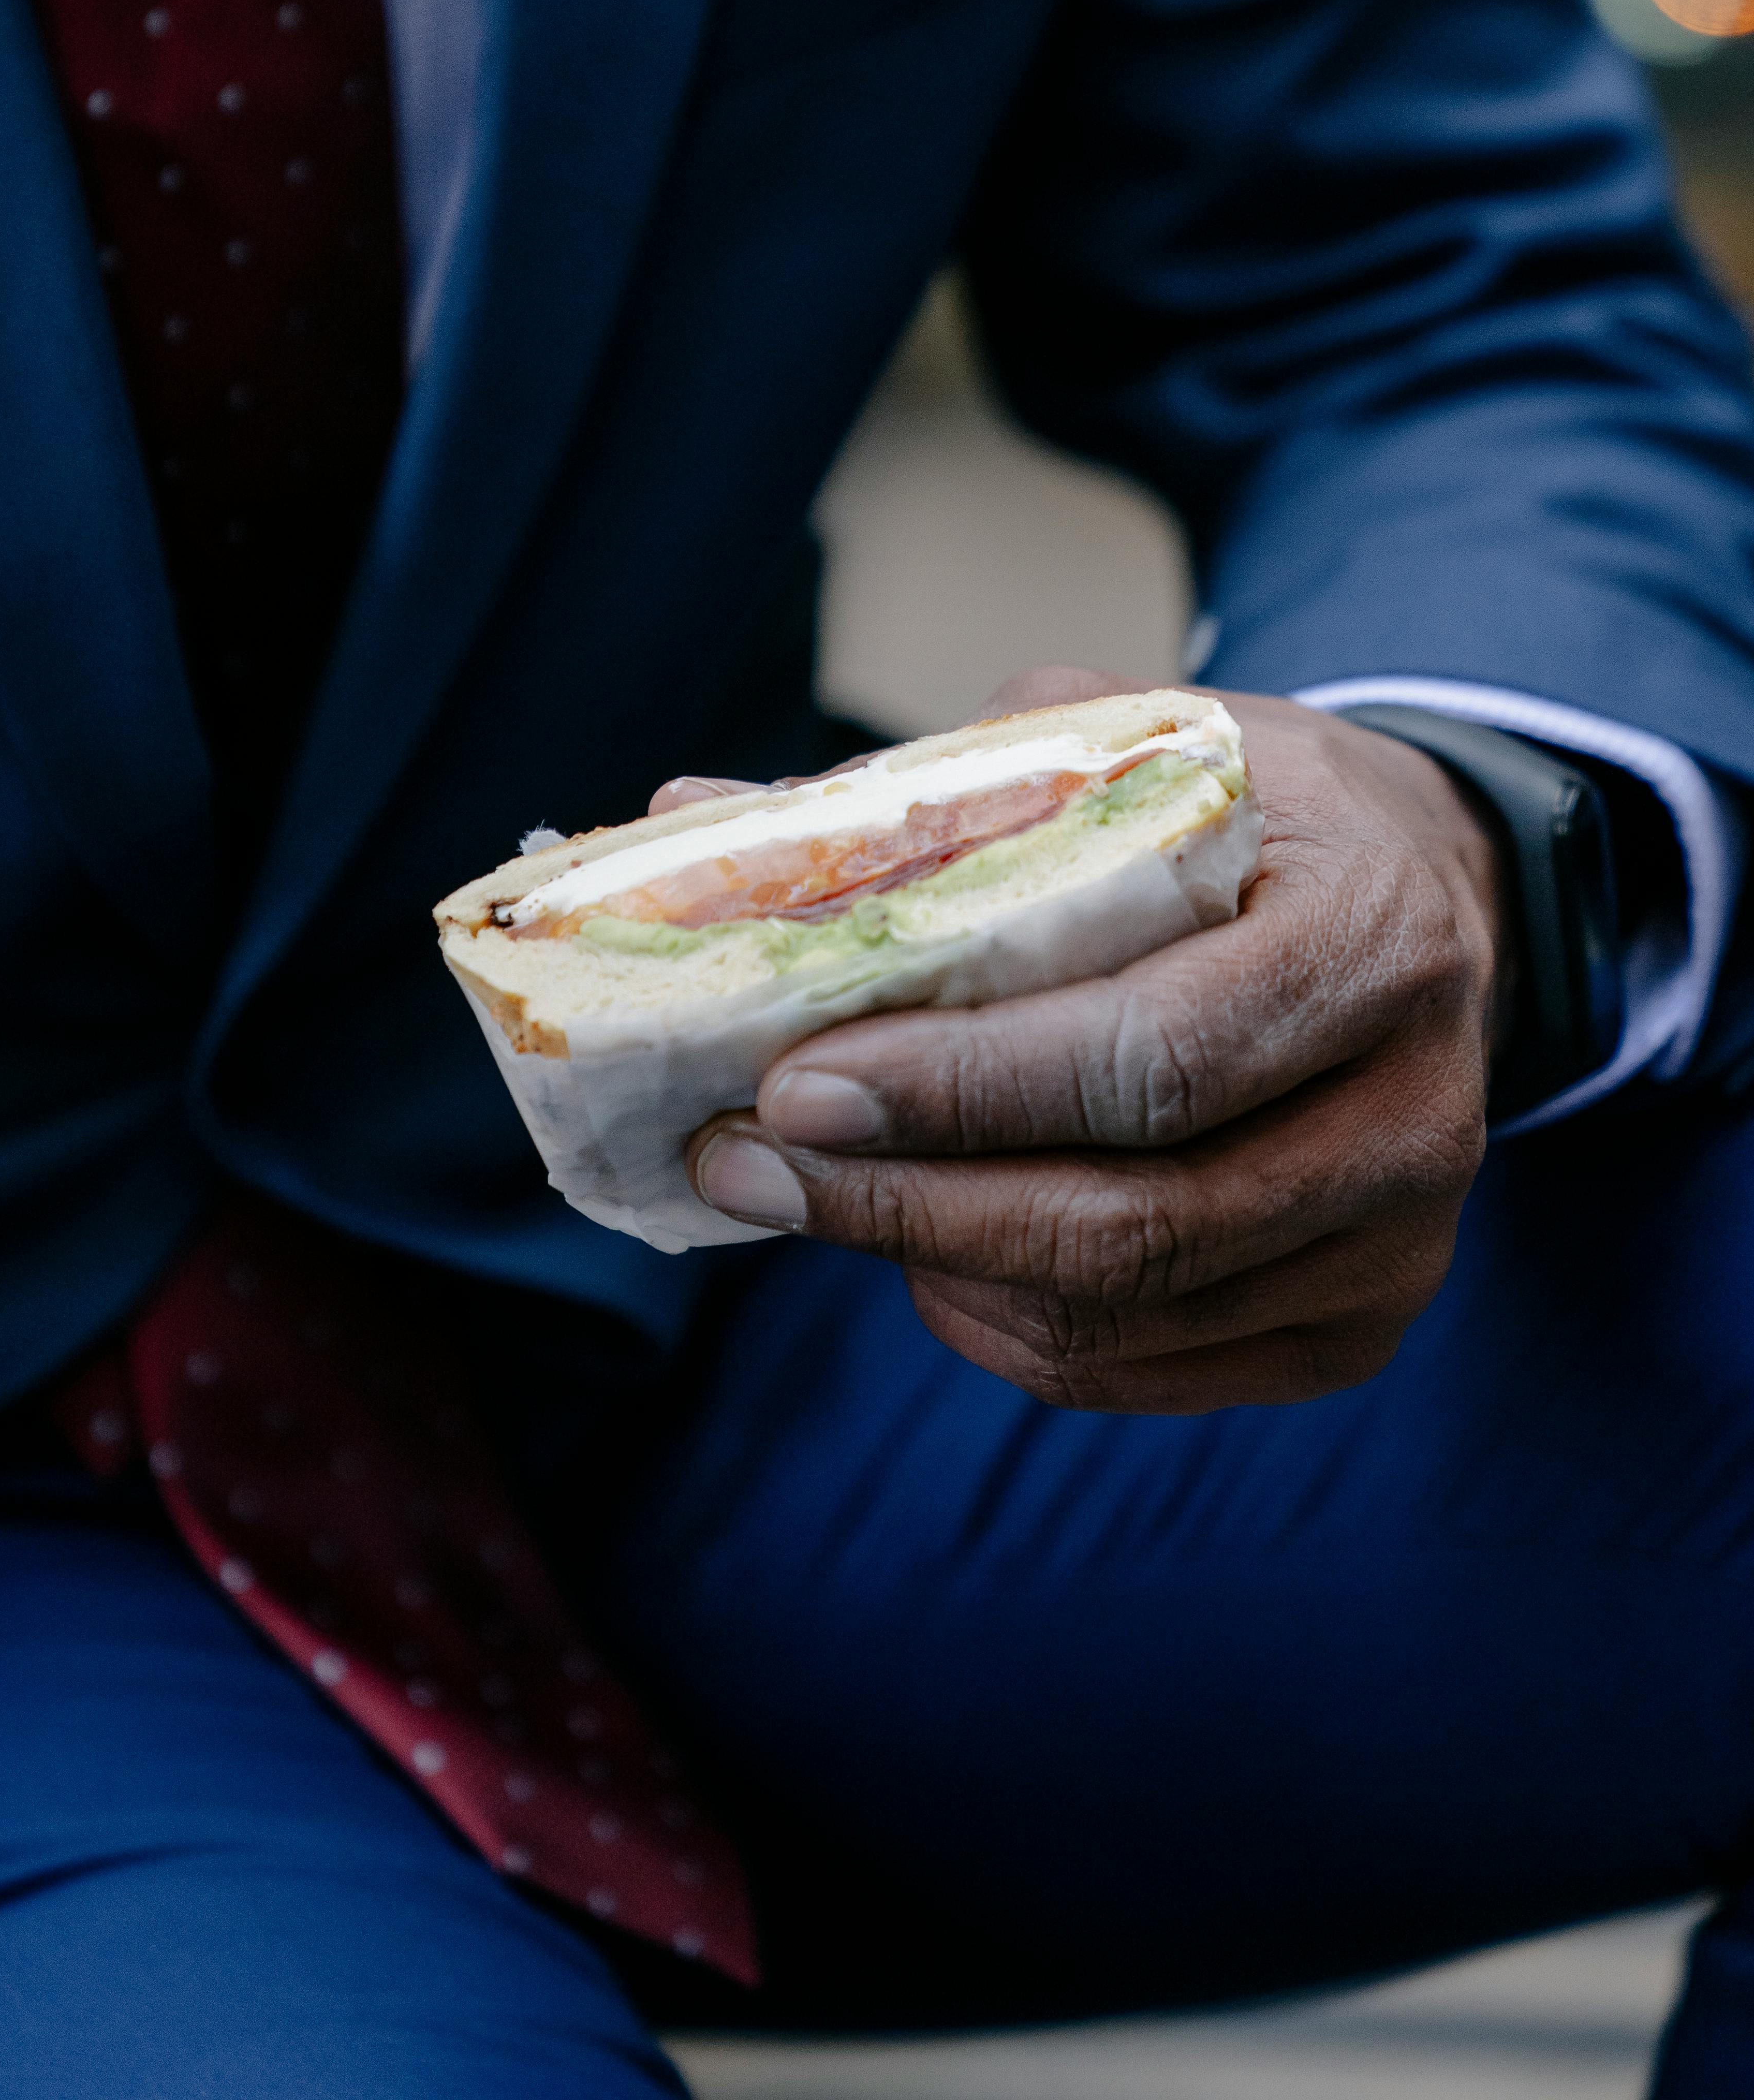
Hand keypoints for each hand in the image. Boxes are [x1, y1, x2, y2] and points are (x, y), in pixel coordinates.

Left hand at [672, 669, 1502, 1413]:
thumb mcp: (1119, 748)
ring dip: (933, 1262)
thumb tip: (689, 808)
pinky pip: (1143, 1369)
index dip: (963, 1086)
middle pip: (1133, 1216)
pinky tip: (921, 1247)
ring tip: (804, 1189)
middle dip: (905, 1198)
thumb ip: (929, 792)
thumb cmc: (1246, 808)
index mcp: (1372, 933)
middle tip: (742, 1159)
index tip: (791, 1080)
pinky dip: (1003, 1322)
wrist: (1427, 900)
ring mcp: (1398, 1239)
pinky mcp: (1359, 1325)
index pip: (1154, 1053)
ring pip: (1123, 1311)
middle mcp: (1419, 1108)